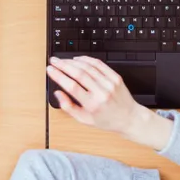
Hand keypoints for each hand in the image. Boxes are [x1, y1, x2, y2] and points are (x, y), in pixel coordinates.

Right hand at [47, 56, 173, 148]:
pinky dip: (87, 59)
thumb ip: (68, 107)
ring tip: (63, 60)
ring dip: (73, 61)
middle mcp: (102, 92)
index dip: (59, 76)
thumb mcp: (84, 120)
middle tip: (54, 61)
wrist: (129, 118)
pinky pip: (99, 64)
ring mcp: (110, 83)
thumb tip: (58, 93)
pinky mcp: (116, 77)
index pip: (72, 86)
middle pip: (79, 74)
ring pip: (88, 67)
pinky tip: (78, 59)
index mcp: (92, 105)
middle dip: (63, 65)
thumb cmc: (106, 120)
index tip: (50, 70)